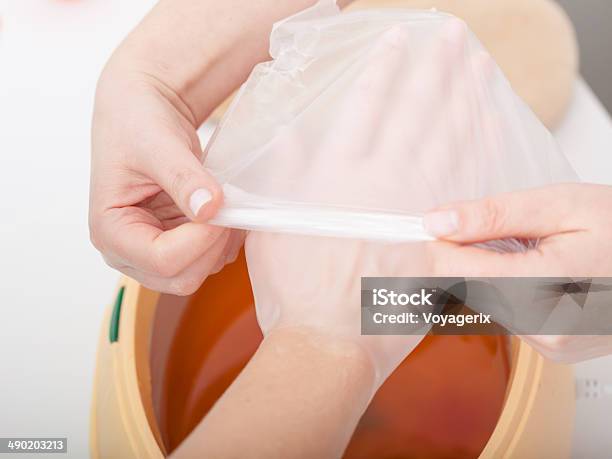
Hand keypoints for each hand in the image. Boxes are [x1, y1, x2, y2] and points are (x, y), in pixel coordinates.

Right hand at [90, 65, 241, 294]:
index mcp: (110, 230)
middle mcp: (128, 250)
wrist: (144, 113)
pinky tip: (226, 212)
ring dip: (221, 244)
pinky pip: (208, 259)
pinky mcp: (175, 244)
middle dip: (211, 247)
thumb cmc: (137, 123)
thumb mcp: (159, 144)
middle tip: (227, 208)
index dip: (199, 240)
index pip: (161, 260)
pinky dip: (224, 241)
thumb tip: (209, 208)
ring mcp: (152, 251)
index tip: (219, 205)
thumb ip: (183, 178)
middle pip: (180, 279)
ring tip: (226, 205)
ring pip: (198, 273)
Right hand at [244, 19, 476, 389]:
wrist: (327, 340)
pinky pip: (466, 186)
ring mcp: (415, 207)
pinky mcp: (438, 235)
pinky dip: (479, 152)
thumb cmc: (293, 289)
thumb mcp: (270, 225)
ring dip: (464, 99)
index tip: (398, 40)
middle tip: (452, 40)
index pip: (366, 105)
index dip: (383, 68)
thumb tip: (289, 132)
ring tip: (478, 69)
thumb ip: (282, 174)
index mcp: (338, 173)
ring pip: (447, 140)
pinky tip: (490, 128)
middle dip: (435, 70)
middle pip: (414, 112)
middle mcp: (381, 181)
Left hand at [423, 182, 611, 361]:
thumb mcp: (558, 205)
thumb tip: (437, 223)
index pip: (458, 271)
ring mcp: (551, 346)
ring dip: (492, 274)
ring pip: (489, 304)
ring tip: (530, 250)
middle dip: (469, 257)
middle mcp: (543, 330)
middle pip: (471, 290)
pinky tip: (539, 272)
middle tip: (498, 231)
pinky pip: (512, 317)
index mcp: (541, 289)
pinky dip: (511, 291)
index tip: (431, 227)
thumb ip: (492, 216)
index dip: (439, 245)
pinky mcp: (555, 350)